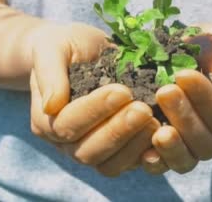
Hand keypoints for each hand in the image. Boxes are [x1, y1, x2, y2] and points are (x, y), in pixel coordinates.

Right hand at [29, 22, 158, 176]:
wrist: (80, 51)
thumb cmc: (65, 46)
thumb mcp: (51, 47)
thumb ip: (50, 73)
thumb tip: (51, 106)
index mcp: (45, 120)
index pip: (68, 125)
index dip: (95, 111)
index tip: (123, 90)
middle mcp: (64, 143)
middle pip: (88, 152)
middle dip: (118, 131)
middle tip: (144, 109)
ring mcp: (90, 150)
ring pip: (109, 165)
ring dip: (134, 145)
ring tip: (156, 121)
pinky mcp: (116, 152)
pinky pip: (129, 163)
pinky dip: (147, 153)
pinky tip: (165, 134)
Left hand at [140, 25, 211, 174]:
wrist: (202, 48)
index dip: (205, 99)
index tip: (184, 74)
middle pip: (206, 143)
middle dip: (185, 118)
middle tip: (165, 91)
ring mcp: (192, 149)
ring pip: (186, 160)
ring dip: (171, 146)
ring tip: (156, 129)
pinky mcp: (166, 149)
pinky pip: (162, 165)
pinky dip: (154, 161)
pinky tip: (143, 151)